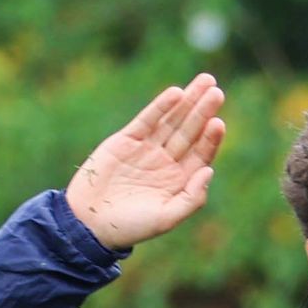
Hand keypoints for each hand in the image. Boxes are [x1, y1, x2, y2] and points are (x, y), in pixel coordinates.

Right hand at [65, 76, 227, 250]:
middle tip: (217, 90)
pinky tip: (176, 93)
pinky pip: (147, 119)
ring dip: (188, 101)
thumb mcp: (165, 219)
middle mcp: (166, 162)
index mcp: (178, 180)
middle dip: (203, 110)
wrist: (89, 222)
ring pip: (172, 121)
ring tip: (205, 80)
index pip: (200, 154)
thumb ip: (191, 198)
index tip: (218, 122)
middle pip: (189, 131)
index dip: (210, 138)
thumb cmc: (129, 227)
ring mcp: (147, 149)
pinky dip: (161, 106)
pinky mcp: (126, 140)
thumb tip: (209, 171)